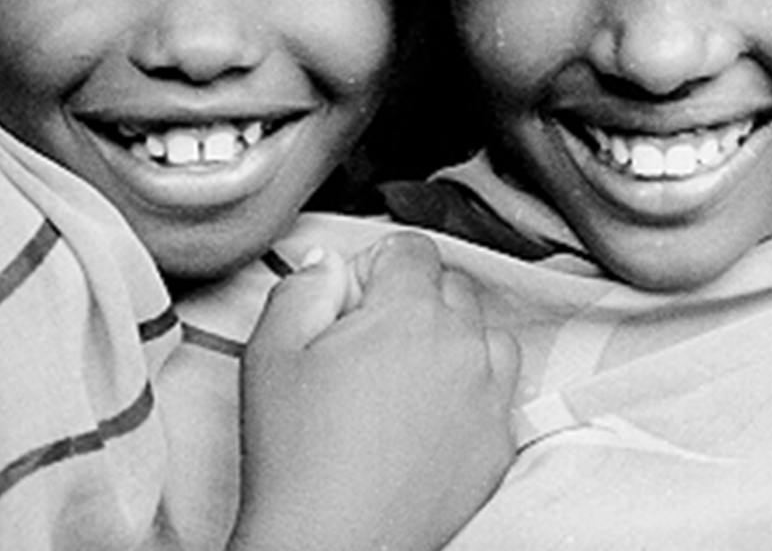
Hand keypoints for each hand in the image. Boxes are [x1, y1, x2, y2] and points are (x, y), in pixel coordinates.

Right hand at [228, 233, 518, 550]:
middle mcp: (462, 347)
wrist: (331, 546)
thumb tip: (330, 265)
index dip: (374, 268)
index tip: (351, 300)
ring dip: (453, 343)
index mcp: (409, 314)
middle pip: (451, 288)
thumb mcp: (271, 354)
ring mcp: (490, 396)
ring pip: (485, 336)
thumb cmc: (297, 460)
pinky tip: (426, 420)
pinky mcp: (500, 443)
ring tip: (404, 381)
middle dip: (413, 301)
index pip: (411, 249)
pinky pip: (499, 393)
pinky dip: (471, 394)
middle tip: (367, 345)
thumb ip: (303, 288)